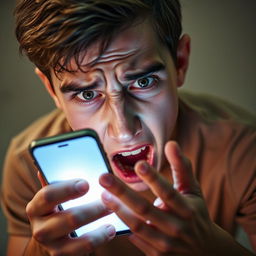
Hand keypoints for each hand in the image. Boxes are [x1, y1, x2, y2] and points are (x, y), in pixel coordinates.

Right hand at [26, 176, 115, 255]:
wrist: (52, 236)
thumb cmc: (58, 207)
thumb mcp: (55, 194)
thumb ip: (55, 180)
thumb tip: (48, 164)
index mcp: (37, 206)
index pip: (48, 195)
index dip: (67, 189)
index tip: (86, 184)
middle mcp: (40, 227)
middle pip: (69, 218)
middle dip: (93, 208)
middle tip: (110, 198)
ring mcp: (51, 244)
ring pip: (77, 236)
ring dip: (98, 224)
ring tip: (112, 212)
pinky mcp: (61, 255)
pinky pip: (81, 250)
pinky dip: (98, 239)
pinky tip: (110, 230)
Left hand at [99, 141, 219, 254]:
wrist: (206, 251)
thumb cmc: (196, 214)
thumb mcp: (193, 190)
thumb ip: (182, 167)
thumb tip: (171, 143)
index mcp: (186, 209)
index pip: (168, 192)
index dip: (154, 179)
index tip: (138, 165)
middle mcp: (176, 227)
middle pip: (145, 209)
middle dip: (122, 192)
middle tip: (104, 178)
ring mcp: (166, 244)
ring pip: (137, 225)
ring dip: (118, 209)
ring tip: (104, 195)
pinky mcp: (157, 254)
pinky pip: (136, 239)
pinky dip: (123, 226)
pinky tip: (112, 212)